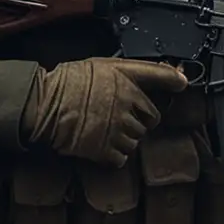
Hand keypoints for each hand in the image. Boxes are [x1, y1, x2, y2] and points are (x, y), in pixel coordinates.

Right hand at [23, 58, 188, 166]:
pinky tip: (99, 143)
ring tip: (102, 129)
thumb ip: (142, 71)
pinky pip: (121, 158)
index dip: (154, 101)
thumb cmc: (71, 81)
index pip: (155, 100)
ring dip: (123, 140)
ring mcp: (116, 130)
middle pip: (147, 125)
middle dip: (135, 123)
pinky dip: (113, 155)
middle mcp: (127, 108)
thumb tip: (180, 78)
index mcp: (129, 86)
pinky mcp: (104, 149)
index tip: (169, 94)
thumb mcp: (106, 65)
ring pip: (134, 142)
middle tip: (113, 118)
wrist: (43, 103)